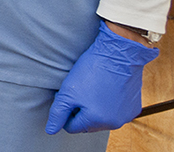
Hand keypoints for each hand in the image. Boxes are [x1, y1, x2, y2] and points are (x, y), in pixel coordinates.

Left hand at [45, 19, 159, 133]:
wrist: (118, 54)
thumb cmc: (92, 71)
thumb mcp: (67, 92)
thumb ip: (58, 113)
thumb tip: (50, 130)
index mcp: (96, 121)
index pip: (71, 127)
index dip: (65, 111)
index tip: (66, 96)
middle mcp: (113, 123)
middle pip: (87, 124)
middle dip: (79, 110)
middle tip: (78, 91)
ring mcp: (126, 116)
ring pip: (101, 119)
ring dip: (94, 108)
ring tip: (92, 88)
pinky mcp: (133, 107)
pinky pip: (115, 111)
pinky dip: (109, 104)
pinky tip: (105, 88)